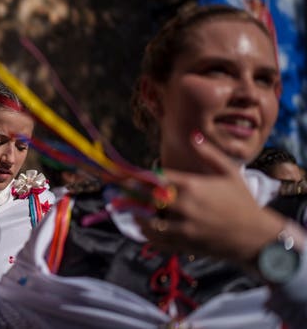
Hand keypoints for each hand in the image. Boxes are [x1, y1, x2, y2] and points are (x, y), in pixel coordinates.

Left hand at [136, 132, 284, 264]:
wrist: (258, 238)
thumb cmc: (244, 202)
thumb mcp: (230, 173)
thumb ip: (209, 154)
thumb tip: (193, 135)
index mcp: (193, 186)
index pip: (156, 178)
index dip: (139, 176)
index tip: (127, 175)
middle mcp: (185, 206)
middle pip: (148, 199)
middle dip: (133, 194)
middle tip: (120, 191)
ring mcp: (184, 227)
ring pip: (149, 222)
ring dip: (138, 216)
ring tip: (132, 212)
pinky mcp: (186, 245)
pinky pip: (158, 241)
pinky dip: (147, 235)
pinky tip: (143, 229)